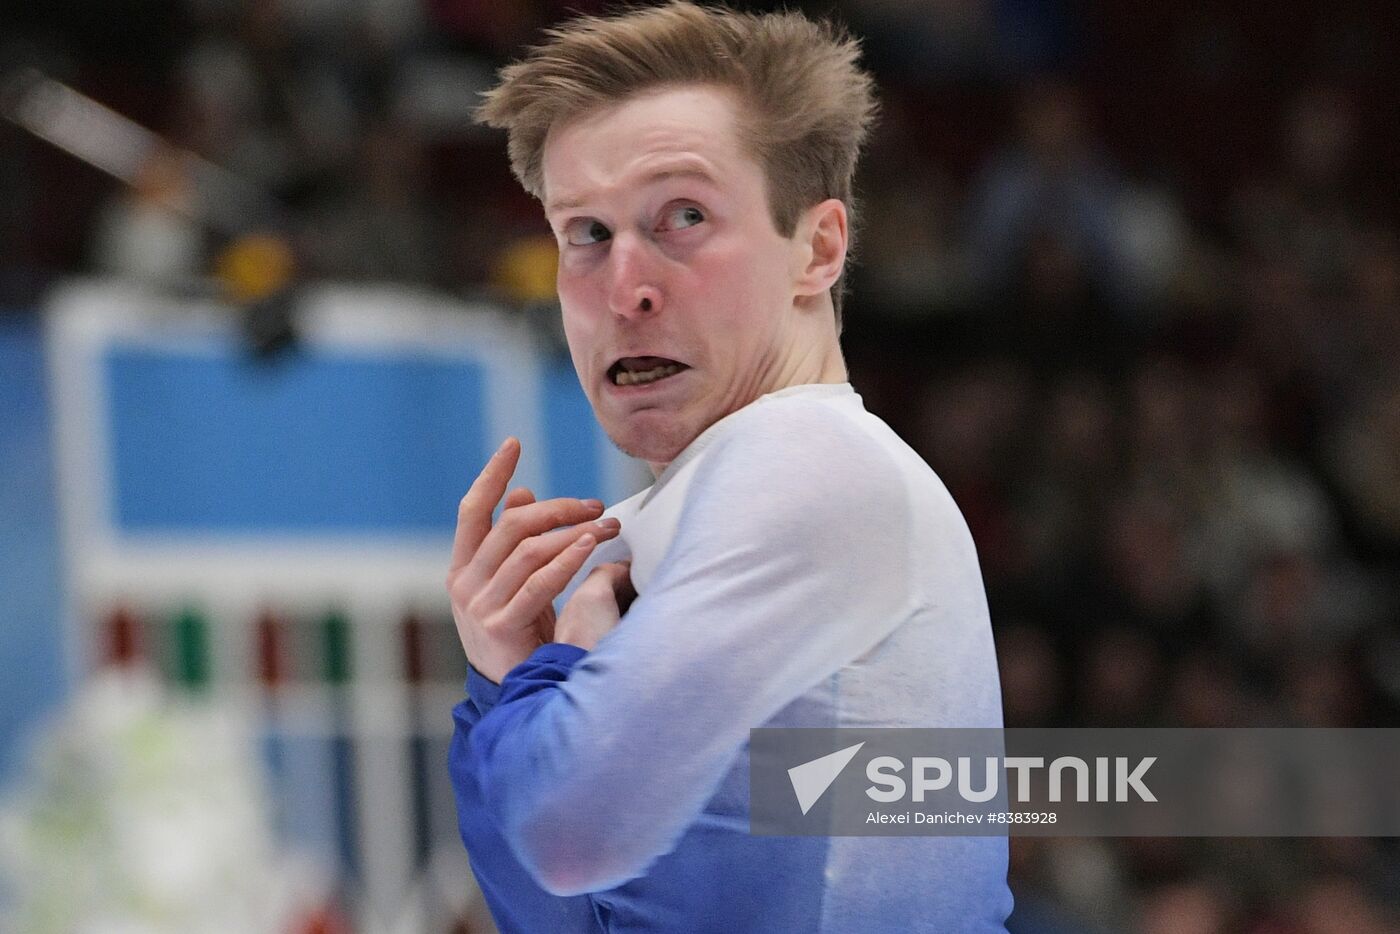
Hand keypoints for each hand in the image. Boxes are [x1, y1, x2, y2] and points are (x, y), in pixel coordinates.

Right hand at [447, 437, 621, 681]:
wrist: (514, 693)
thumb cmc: (520, 632)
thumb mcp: (513, 582)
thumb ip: (514, 541)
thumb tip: (524, 492)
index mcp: (462, 567)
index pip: (473, 509)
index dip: (492, 475)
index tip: (513, 444)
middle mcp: (465, 583)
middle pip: (510, 525)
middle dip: (557, 508)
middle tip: (596, 506)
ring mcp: (480, 606)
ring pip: (528, 550)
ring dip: (572, 532)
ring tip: (606, 526)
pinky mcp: (503, 626)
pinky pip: (540, 582)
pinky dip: (567, 559)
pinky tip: (590, 546)